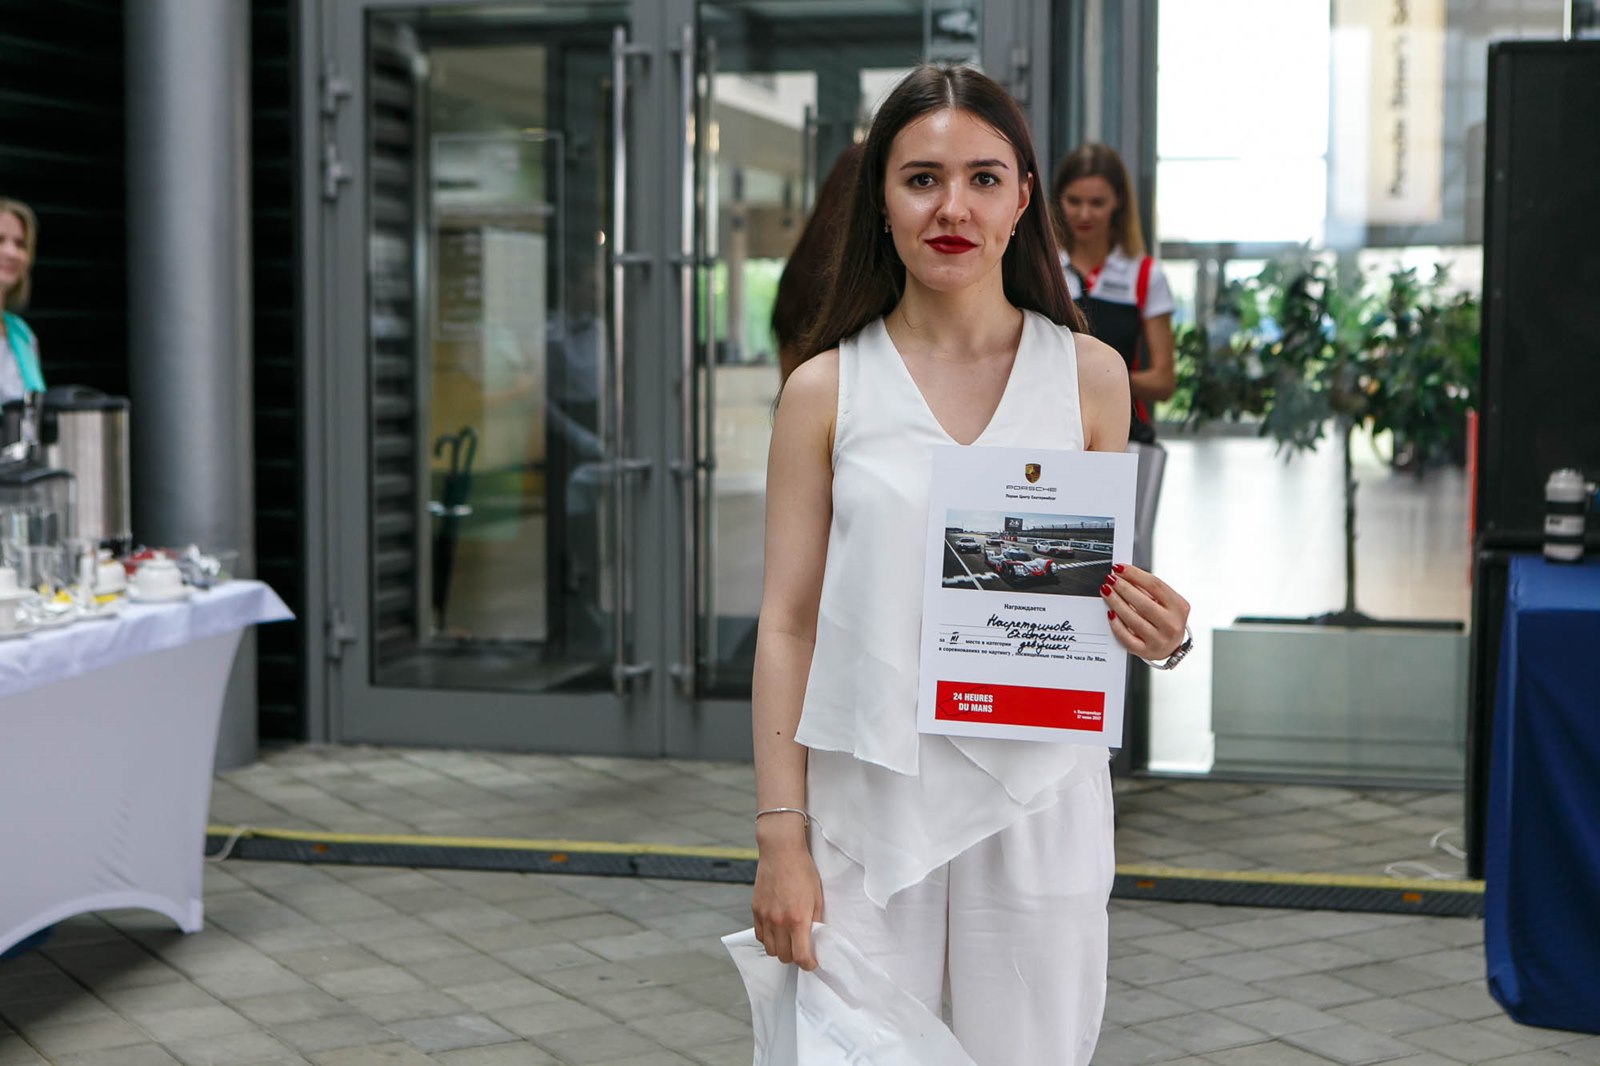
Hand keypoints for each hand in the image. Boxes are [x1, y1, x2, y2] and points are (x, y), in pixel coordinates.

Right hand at [751, 828, 823, 970]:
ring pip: (770, 949)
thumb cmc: (803, 872)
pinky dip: (768, 938)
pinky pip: (760, 936)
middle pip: (784, 957)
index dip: (808, 964)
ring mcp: (765, 917)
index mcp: (797, 919)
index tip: (812, 962)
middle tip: (801, 948)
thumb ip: (815, 920)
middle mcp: (779, 922)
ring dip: (780, 949)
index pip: (801, 956)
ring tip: (788, 939)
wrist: (781, 852)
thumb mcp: (817, 897)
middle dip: (794, 957)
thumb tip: (815, 938)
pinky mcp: (755, 910)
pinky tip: (776, 930)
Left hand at [1102, 563, 1189, 660]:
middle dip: (1123, 588)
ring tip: (1107, 591)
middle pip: (1143, 602)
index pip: (1155, 586)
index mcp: (1179, 608)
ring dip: (1116, 603)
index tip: (1120, 568)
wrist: (1171, 647)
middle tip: (1110, 579)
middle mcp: (1171, 625)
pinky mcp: (1145, 651)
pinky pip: (1127, 637)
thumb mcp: (1166, 603)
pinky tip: (1110, 613)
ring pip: (1133, 619)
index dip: (1135, 574)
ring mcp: (1159, 640)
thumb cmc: (1166, 620)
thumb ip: (1148, 589)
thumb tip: (1125, 576)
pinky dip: (1116, 624)